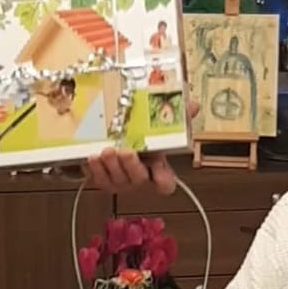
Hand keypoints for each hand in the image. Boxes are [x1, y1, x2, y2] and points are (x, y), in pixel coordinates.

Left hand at [83, 98, 200, 195]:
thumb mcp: (159, 128)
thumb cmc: (140, 139)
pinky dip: (96, 168)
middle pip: (138, 179)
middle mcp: (139, 179)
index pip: (166, 183)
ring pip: (117, 180)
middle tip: (127, 151)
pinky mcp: (103, 180)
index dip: (164, 180)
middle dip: (132, 166)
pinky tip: (94, 156)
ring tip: (108, 150)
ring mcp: (121, 182)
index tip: (160, 169)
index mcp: (157, 170)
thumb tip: (192, 105)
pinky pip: (99, 179)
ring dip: (112, 165)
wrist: (117, 141)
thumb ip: (178, 118)